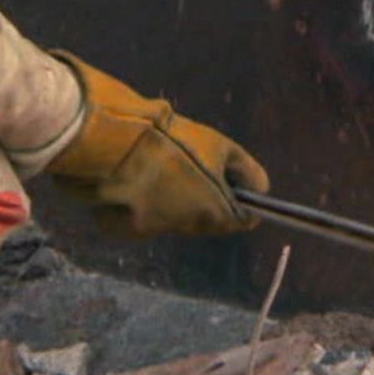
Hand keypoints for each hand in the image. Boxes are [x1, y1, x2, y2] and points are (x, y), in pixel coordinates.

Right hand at [44, 51, 269, 236]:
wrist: (112, 146)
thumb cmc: (170, 142)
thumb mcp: (218, 145)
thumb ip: (244, 169)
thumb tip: (261, 189)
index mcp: (215, 212)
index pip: (244, 218)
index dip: (240, 196)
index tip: (227, 175)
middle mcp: (186, 229)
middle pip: (204, 217)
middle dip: (200, 195)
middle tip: (184, 161)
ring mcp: (151, 231)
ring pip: (169, 216)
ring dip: (167, 197)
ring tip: (152, 164)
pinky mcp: (118, 228)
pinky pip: (136, 215)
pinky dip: (136, 200)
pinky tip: (127, 176)